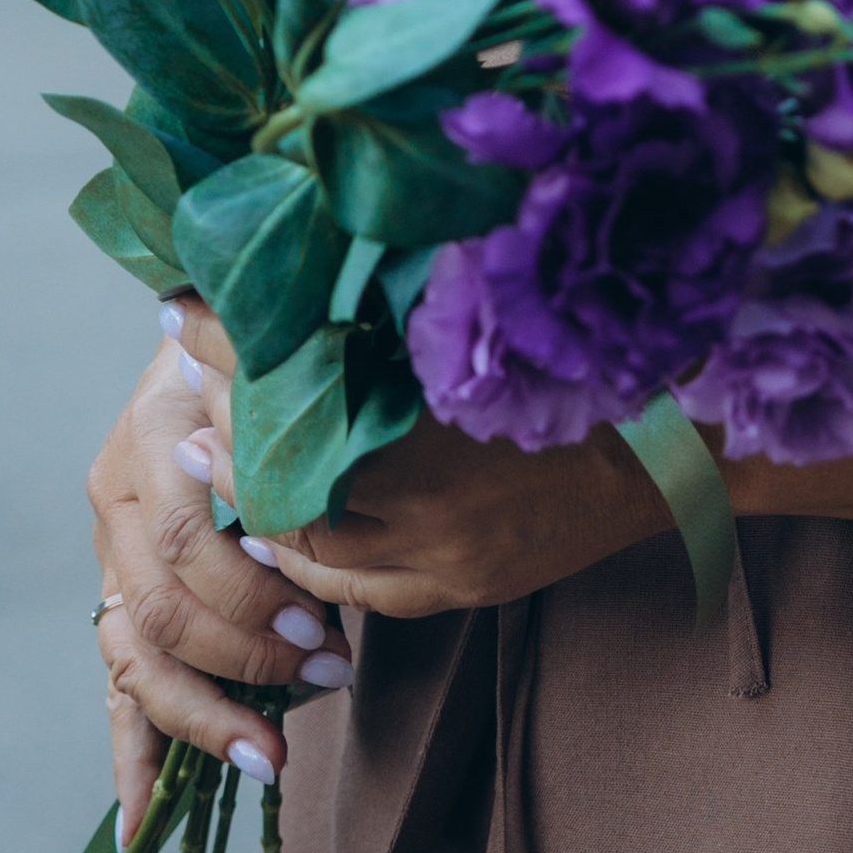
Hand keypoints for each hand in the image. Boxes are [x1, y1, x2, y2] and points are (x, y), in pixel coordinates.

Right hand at [86, 310, 353, 832]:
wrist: (209, 339)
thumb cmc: (264, 359)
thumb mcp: (273, 370)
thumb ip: (283, 421)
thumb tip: (321, 488)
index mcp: (152, 439)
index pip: (186, 540)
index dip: (252, 592)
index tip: (324, 626)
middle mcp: (116, 501)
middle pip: (163, 608)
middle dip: (247, 656)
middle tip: (331, 674)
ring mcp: (110, 554)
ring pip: (136, 658)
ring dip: (205, 716)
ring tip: (272, 756)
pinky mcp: (118, 597)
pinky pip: (118, 686)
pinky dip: (131, 757)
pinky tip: (139, 825)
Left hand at [174, 304, 672, 618]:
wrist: (672, 451)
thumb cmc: (588, 363)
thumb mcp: (489, 323)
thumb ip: (399, 306)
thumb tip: (316, 258)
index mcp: (434, 417)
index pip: (293, 386)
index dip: (230, 351)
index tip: (181, 311)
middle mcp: (431, 498)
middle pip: (286, 483)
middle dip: (228, 436)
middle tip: (187, 397)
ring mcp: (443, 556)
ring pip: (309, 554)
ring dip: (256, 510)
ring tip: (214, 466)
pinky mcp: (459, 589)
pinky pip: (358, 593)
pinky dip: (311, 564)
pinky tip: (285, 534)